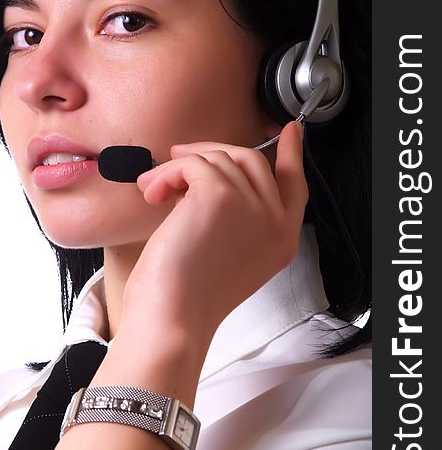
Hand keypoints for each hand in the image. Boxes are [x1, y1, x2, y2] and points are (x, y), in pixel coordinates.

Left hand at [122, 121, 307, 342]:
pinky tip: (154, 194)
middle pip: (252, 159)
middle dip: (212, 153)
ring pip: (216, 159)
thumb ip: (237, 219)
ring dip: (179, 168)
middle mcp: (274, 221)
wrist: (173, 319)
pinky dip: (168, 173)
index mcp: (280, 239)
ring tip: (156, 191)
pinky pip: (192, 164)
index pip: (295, 184)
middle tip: (180, 158)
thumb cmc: (189, 295)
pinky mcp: (220, 196)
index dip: (291, 154)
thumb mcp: (230, 256)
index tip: (290, 130)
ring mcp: (251, 206)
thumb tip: (207, 178)